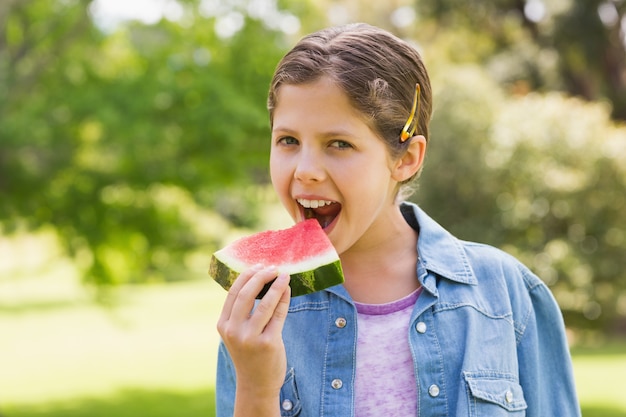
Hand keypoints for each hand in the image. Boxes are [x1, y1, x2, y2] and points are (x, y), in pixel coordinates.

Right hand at [217, 265, 290, 404]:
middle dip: (261, 276)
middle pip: (246, 294)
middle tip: (272, 267)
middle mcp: (234, 331)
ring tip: (284, 274)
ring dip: (276, 285)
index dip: (246, 275)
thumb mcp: (237, 332)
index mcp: (223, 325)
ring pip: (265, 303)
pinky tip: (288, 290)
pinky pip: (278, 315)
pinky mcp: (268, 343)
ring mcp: (250, 338)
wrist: (256, 383)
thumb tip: (257, 279)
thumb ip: (240, 312)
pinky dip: (284, 299)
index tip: (258, 265)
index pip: (233, 293)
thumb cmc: (249, 352)